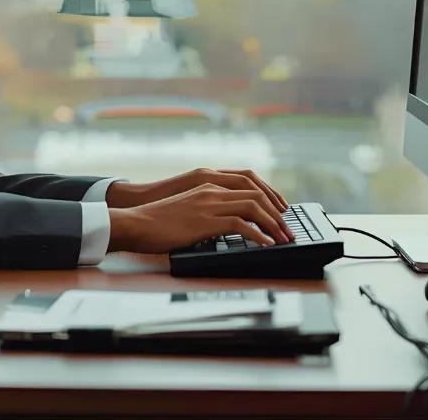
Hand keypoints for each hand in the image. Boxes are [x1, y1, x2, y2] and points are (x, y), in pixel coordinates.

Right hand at [107, 185, 290, 254]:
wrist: (138, 221)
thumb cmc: (160, 219)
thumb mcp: (188, 206)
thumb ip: (208, 207)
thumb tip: (229, 221)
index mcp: (208, 183)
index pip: (248, 182)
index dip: (269, 196)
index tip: (281, 212)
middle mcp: (211, 189)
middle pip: (256, 193)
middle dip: (277, 213)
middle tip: (288, 229)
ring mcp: (209, 203)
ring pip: (253, 206)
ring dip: (273, 224)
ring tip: (283, 239)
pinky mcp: (205, 220)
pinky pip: (241, 224)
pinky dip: (258, 235)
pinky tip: (266, 244)